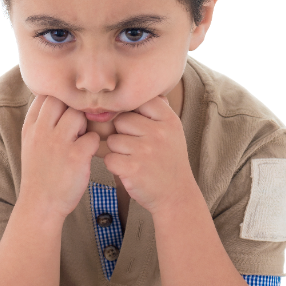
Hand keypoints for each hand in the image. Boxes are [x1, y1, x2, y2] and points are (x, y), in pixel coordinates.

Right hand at [20, 95, 100, 218]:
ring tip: (80, 141)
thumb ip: (40, 124)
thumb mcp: (30, 145)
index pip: (45, 96)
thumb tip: (55, 103)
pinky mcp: (76, 156)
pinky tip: (87, 155)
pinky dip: (94, 145)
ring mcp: (59, 143)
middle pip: (62, 99)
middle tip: (75, 127)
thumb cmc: (40, 175)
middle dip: (72, 109)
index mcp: (30, 128)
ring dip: (84, 126)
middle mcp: (42, 131)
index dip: (59, 101)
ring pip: (79, 115)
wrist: (41, 205)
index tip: (64, 115)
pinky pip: (93, 137)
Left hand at [103, 96, 192, 214]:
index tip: (137, 128)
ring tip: (134, 160)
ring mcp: (145, 150)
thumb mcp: (172, 131)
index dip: (131, 113)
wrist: (176, 195)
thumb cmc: (168, 161)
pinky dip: (114, 165)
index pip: (137, 101)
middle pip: (121, 120)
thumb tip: (134, 90)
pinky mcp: (133, 167)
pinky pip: (109, 157)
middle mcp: (158, 132)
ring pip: (112, 139)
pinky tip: (129, 170)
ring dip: (117, 151)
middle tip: (136, 148)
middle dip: (122, 134)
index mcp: (168, 120)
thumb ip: (157, 111)